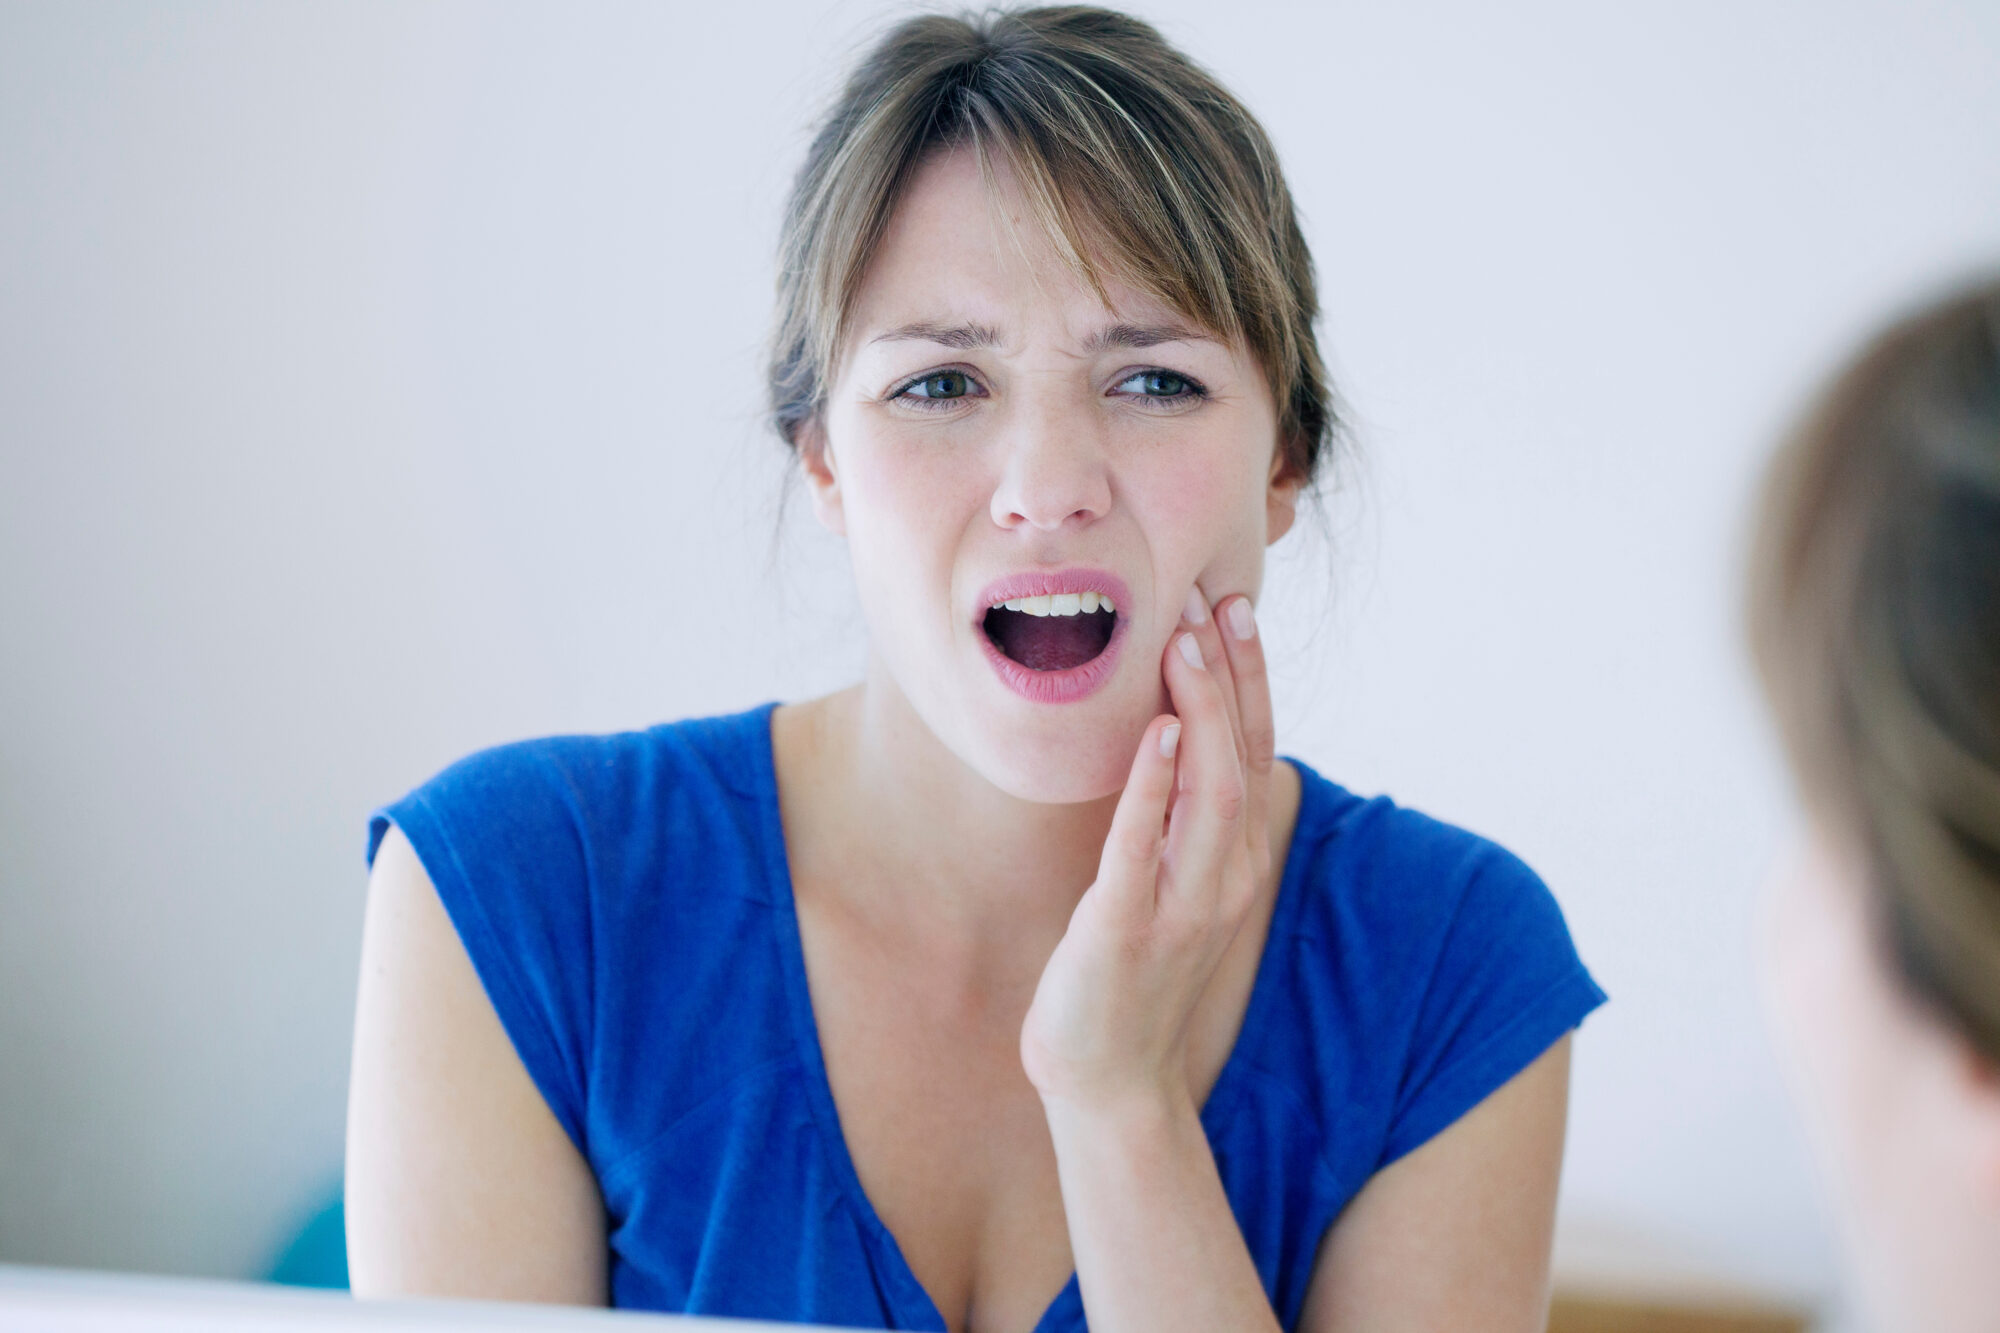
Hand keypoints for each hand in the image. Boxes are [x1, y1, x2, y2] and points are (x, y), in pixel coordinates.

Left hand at [1020, 587, 1276, 1115]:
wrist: (1108, 1080)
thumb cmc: (1128, 975)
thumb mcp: (1168, 886)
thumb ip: (1178, 820)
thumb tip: (1169, 735)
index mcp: (1234, 862)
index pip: (1253, 752)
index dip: (1249, 680)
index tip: (1233, 608)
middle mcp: (1225, 878)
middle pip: (1241, 757)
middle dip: (1230, 676)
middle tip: (1212, 599)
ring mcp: (1183, 906)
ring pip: (1210, 792)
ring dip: (1200, 712)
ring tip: (1183, 644)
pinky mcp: (1129, 930)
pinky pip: (1144, 847)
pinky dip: (1152, 786)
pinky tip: (1154, 733)